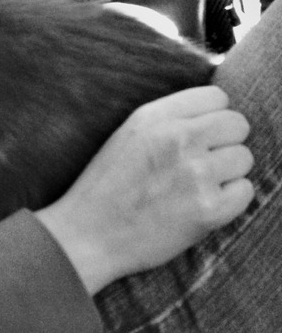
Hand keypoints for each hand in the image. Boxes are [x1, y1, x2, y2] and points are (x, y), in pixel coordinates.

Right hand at [36, 85, 253, 294]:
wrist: (86, 234)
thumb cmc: (107, 187)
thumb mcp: (127, 135)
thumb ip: (168, 120)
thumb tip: (216, 113)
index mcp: (153, 118)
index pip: (216, 97)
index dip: (213, 117)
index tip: (201, 136)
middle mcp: (177, 139)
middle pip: (237, 125)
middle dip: (225, 143)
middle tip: (201, 163)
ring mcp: (195, 174)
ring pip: (244, 158)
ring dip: (227, 173)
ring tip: (195, 187)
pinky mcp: (209, 209)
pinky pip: (245, 191)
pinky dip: (230, 200)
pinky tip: (202, 205)